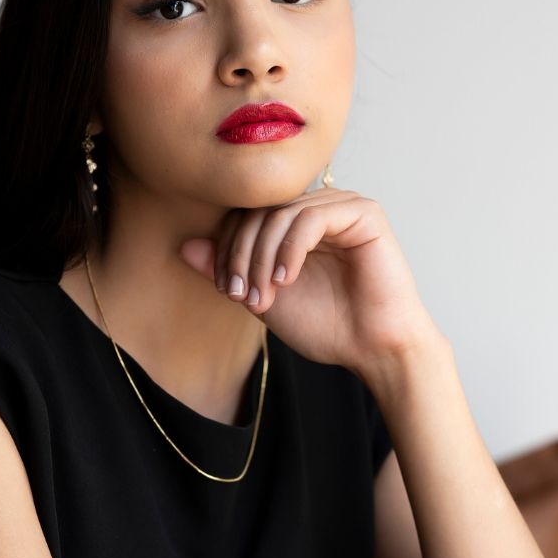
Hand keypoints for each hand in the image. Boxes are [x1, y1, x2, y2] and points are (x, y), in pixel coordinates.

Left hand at [177, 186, 437, 371]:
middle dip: (242, 254)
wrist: (374, 350)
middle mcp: (318, 207)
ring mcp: (342, 206)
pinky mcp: (364, 214)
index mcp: (295, 224)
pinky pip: (311, 217)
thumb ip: (229, 271)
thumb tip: (184, 245)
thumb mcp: (264, 299)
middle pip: (260, 211)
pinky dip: (290, 249)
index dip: (228, 248)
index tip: (229, 291)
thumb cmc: (328, 327)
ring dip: (262, 256)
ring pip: (281, 213)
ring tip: (264, 295)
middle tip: (242, 295)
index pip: (246, 215)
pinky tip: (287, 280)